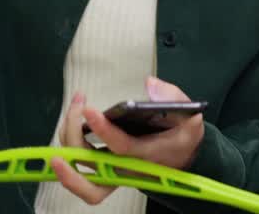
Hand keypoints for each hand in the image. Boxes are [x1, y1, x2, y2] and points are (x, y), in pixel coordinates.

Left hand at [52, 78, 205, 204]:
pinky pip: (79, 173)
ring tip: (75, 107)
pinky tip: (71, 122)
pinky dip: (68, 148)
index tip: (89, 109)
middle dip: (74, 135)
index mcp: (148, 155)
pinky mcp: (105, 171)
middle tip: (79, 106)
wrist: (182, 160)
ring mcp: (113, 173)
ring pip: (79, 170)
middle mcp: (126, 168)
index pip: (122, 147)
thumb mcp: (190, 117)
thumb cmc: (183, 138)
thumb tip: (150, 84)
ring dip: (68, 138)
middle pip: (89, 162)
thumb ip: (174, 99)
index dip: (103, 130)